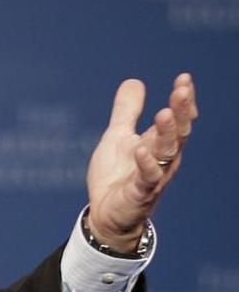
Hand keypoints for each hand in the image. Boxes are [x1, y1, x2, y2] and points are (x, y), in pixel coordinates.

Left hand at [86, 73, 197, 251]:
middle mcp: (162, 159)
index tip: (184, 78)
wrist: (106, 213)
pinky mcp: (139, 193)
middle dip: (181, 112)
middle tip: (181, 90)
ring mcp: (153, 177)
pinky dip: (145, 164)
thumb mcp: (118, 136)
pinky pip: (146, 178)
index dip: (183, 101)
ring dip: (166, 134)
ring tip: (164, 113)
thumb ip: (127, 111)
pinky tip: (140, 150)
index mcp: (159, 143)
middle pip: (177, 133)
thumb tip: (135, 80)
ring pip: (166, 153)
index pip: (178, 119)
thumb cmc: (117, 174)